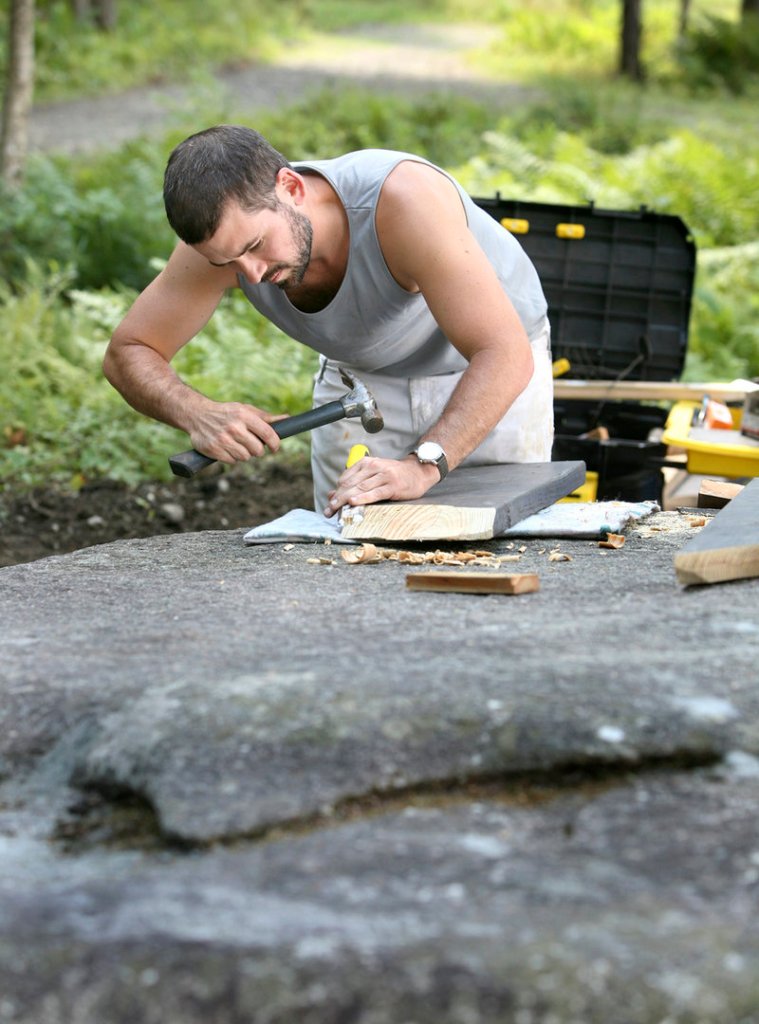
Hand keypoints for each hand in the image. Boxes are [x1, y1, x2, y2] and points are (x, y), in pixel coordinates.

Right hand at [188, 400, 281, 463]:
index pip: (267, 434)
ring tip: (237, 444)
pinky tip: (227, 448)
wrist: (197, 415)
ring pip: (246, 457)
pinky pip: (232, 461)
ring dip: (244, 454)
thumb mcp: (245, 409)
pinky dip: (232, 457)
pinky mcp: (214, 449)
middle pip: (258, 450)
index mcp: (244, 415)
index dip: (275, 443)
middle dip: (257, 449)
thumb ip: (265, 417)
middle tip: (251, 444)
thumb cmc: (226, 412)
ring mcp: (223, 439)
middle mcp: (234, 427)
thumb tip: (286, 418)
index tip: (275, 448)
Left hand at [324, 455, 439, 515]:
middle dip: (337, 498)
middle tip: (328, 511)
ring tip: (335, 509)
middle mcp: (373, 467)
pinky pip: (375, 493)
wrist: (417, 472)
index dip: (335, 492)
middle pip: (350, 484)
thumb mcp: (373, 475)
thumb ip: (353, 483)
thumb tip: (332, 494)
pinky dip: (363, 498)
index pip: (345, 479)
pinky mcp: (392, 486)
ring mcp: (383, 476)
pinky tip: (353, 502)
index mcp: (365, 463)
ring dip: (345, 500)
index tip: (329, 504)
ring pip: (360, 488)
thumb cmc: (394, 475)